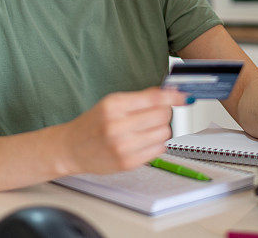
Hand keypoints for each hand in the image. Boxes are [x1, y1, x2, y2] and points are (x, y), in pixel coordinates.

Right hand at [58, 87, 187, 174]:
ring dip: (161, 130)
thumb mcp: (111, 103)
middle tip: (156, 114)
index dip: (174, 97)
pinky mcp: (128, 163)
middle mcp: (117, 126)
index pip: (153, 98)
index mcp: (113, 106)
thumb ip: (140, 98)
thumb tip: (168, 93)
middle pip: (162, 116)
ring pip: (164, 133)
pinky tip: (143, 141)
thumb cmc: (92, 124)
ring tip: (145, 130)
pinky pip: (158, 150)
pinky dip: (156, 144)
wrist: (72, 148)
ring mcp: (123, 146)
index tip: (185, 96)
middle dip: (164, 113)